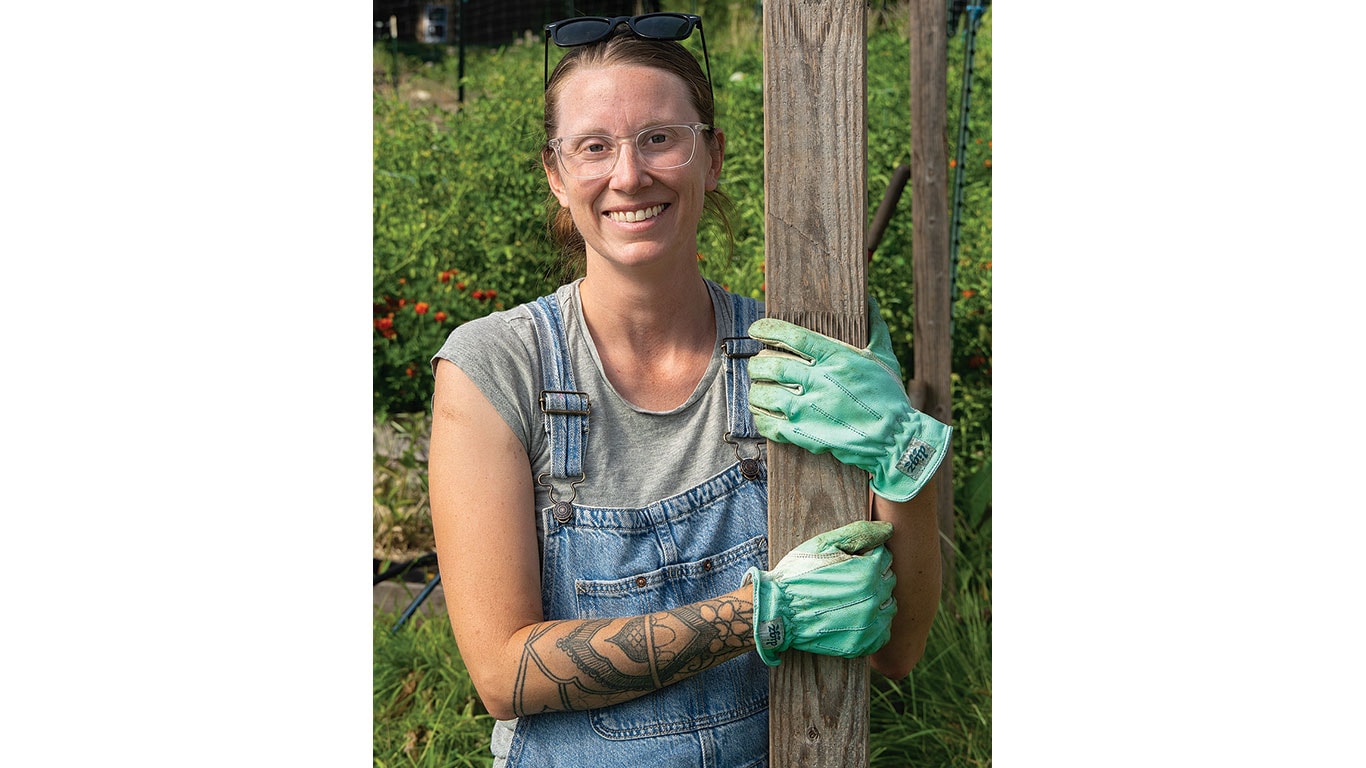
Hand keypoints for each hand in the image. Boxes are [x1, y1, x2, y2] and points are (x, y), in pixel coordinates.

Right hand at [742, 520, 896, 666]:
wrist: (777, 610)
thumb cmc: (799, 573)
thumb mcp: (825, 543)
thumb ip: (860, 532)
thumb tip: (890, 529)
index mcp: (867, 572)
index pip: (885, 557)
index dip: (867, 556)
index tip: (848, 561)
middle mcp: (873, 599)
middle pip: (889, 580)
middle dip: (873, 576)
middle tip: (847, 579)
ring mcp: (868, 625)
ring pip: (889, 606)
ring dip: (876, 600)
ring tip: (851, 598)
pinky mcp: (861, 644)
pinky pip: (882, 633)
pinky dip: (874, 625)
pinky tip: (855, 618)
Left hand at [746, 297, 951, 501]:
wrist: (897, 440)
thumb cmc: (890, 397)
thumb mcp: (885, 357)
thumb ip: (875, 328)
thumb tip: (870, 301)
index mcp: (837, 358)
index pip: (792, 336)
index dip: (767, 329)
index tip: (756, 330)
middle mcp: (820, 381)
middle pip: (770, 365)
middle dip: (757, 363)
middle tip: (757, 364)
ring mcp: (809, 410)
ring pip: (764, 394)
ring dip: (756, 390)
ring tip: (759, 388)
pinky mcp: (804, 435)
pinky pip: (768, 424)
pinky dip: (760, 417)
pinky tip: (764, 412)